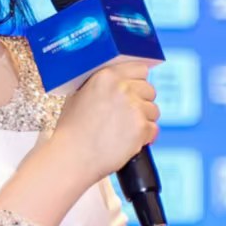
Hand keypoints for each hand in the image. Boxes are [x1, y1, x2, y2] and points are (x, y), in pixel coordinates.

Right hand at [48, 59, 159, 183]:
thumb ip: (101, 84)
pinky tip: (128, 142)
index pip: (139, 69)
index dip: (137, 82)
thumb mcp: (79, 95)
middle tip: (127, 116)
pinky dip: (144, 138)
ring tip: (124, 131)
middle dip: (142, 103)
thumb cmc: (72, 130)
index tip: (133, 92)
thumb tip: (120, 81)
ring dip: (144, 121)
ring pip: (153, 110)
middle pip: (149, 89)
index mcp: (106, 76)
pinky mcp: (141, 127)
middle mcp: (122, 88)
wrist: (72, 157)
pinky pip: (153, 129)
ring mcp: (133, 107)